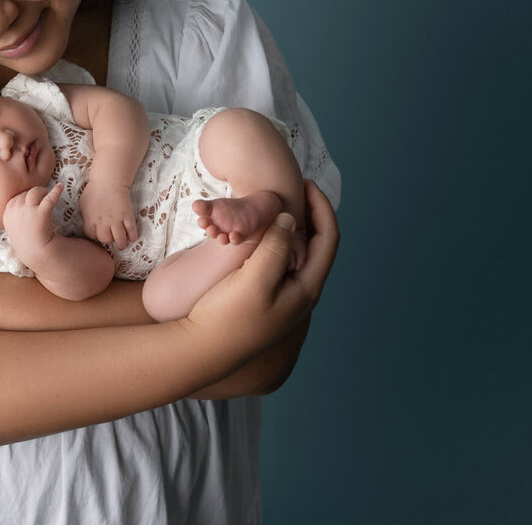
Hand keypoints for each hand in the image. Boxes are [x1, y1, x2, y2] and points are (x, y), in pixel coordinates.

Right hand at [3, 185, 60, 263]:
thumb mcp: (13, 229)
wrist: (35, 253)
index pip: (16, 198)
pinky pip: (49, 198)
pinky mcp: (41, 213)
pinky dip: (56, 191)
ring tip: (47, 193)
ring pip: (35, 192)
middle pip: (26, 193)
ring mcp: (28, 210)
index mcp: (8, 213)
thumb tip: (21, 207)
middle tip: (42, 195)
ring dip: (42, 191)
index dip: (25, 198)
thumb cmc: (26, 243)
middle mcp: (16, 209)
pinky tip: (60, 187)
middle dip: (34, 193)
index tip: (32, 200)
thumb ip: (15, 217)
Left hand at [79, 176, 137, 249]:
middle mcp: (103, 223)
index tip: (98, 233)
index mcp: (91, 220)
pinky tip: (132, 238)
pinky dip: (132, 236)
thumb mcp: (83, 203)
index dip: (94, 235)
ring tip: (122, 244)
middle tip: (110, 237)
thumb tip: (88, 222)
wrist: (108, 180)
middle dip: (108, 240)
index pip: (91, 235)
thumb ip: (85, 216)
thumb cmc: (93, 189)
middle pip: (106, 239)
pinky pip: (131, 230)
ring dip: (121, 243)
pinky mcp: (127, 216)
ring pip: (119, 239)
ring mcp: (116, 220)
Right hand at [185, 180, 338, 361]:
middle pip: (317, 244)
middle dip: (310, 213)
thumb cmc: (228, 317)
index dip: (321, 207)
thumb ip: (275, 247)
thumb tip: (290, 218)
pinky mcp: (266, 296)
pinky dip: (276, 239)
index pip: (328, 238)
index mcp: (306, 287)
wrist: (203, 348)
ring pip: (297, 251)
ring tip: (277, 204)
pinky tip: (259, 231)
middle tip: (294, 188)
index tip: (305, 183)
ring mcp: (284, 296)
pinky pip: (280, 260)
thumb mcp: (254, 279)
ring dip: (292, 226)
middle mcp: (301, 292)